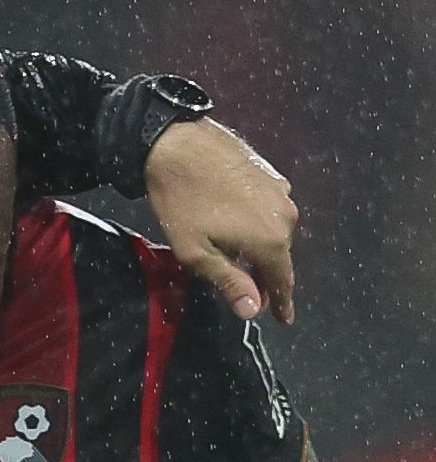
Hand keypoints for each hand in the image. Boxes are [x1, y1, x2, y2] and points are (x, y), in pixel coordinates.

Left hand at [146, 118, 297, 322]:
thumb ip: (229, 282)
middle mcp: (285, 215)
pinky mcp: (270, 174)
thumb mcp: (196, 252)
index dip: (281, 303)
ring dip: (258, 245)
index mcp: (271, 240)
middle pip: (278, 256)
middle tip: (249, 290)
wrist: (176, 143)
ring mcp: (280, 191)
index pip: (282, 281)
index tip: (283, 318)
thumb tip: (252, 311)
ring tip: (235, 255)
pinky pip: (268, 209)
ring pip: (274, 231)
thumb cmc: (181, 200)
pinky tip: (234, 221)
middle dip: (263, 275)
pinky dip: (256, 221)